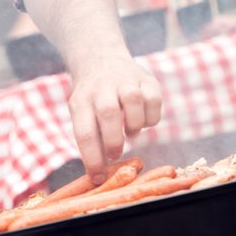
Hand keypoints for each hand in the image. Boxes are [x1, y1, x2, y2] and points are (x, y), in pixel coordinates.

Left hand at [66, 51, 161, 182]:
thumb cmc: (91, 99)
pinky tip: (142, 118)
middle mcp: (102, 87)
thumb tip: (101, 175)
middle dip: (114, 140)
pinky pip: (154, 99)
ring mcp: (125, 79)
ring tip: (130, 131)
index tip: (98, 177)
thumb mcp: (82, 112)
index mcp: (81, 100)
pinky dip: (151, 117)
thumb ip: (92, 138)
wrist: (100, 58)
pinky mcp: (147, 78)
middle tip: (116, 153)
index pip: (85, 132)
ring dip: (134, 124)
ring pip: (134, 100)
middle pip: (109, 112)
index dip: (92, 159)